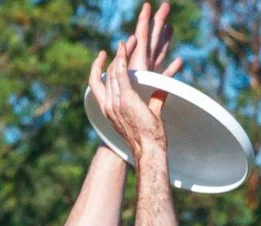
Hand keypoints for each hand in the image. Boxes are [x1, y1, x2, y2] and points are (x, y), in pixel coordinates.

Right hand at [89, 4, 183, 155]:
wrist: (149, 149)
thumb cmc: (149, 138)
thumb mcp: (150, 114)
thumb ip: (154, 100)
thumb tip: (162, 90)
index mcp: (109, 111)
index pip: (98, 86)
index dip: (99, 70)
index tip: (104, 58)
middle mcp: (108, 105)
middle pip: (106, 75)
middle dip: (113, 58)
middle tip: (122, 45)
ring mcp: (115, 102)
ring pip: (113, 71)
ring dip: (121, 54)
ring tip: (128, 42)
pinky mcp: (126, 97)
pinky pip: (120, 72)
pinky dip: (122, 58)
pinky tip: (123, 47)